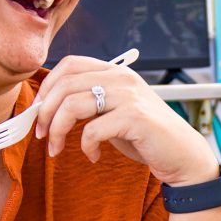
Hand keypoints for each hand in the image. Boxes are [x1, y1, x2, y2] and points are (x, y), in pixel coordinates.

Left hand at [33, 55, 216, 185]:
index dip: (47, 87)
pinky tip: (92, 156)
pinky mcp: (134, 118)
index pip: (69, 64)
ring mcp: (128, 96)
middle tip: (42, 135)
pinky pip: (92, 130)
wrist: (181, 154)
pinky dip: (85, 147)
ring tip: (57, 149)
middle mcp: (121, 78)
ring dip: (57, 131)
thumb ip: (89, 102)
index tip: (39, 112)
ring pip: (72, 105)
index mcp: (114, 71)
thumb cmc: (143, 135)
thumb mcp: (113, 111)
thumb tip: (47, 106)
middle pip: (65, 84)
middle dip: (45, 112)